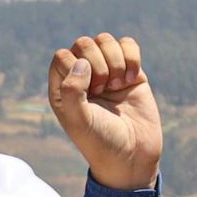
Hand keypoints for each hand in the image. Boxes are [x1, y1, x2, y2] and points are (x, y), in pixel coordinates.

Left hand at [48, 32, 161, 190]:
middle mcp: (83, 78)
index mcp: (63, 89)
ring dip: (115, 60)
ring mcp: (107, 72)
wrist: (133, 155)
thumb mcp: (80, 121)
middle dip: (97, 62)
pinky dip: (132, 57)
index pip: (62, 56)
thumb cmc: (101, 142)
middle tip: (103, 89)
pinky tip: (132, 79)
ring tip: (117, 85)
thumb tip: (80, 62)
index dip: (76, 67)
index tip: (89, 91)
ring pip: (105, 40)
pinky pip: (128, 45)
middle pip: (84, 43)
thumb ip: (72, 92)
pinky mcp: (130, 72)